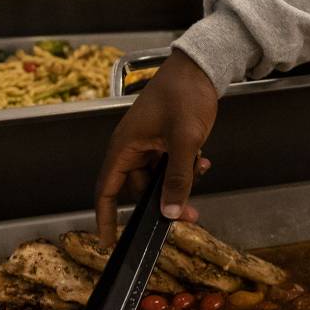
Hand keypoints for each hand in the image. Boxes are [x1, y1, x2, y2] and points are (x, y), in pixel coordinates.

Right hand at [94, 50, 220, 243]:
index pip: (106, 190)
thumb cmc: (184, 95)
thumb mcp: (184, 140)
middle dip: (163, 202)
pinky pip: (171, 165)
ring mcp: (149, 144)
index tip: (110, 242)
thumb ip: (177, 178)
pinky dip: (186, 168)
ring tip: (201, 172)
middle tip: (190, 216)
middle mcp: (132, 148)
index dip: (106, 218)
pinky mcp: (165, 140)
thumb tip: (170, 213)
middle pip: (139, 189)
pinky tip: (204, 161)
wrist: (200, 67)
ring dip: (180, 182)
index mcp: (124, 147)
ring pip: (159, 179)